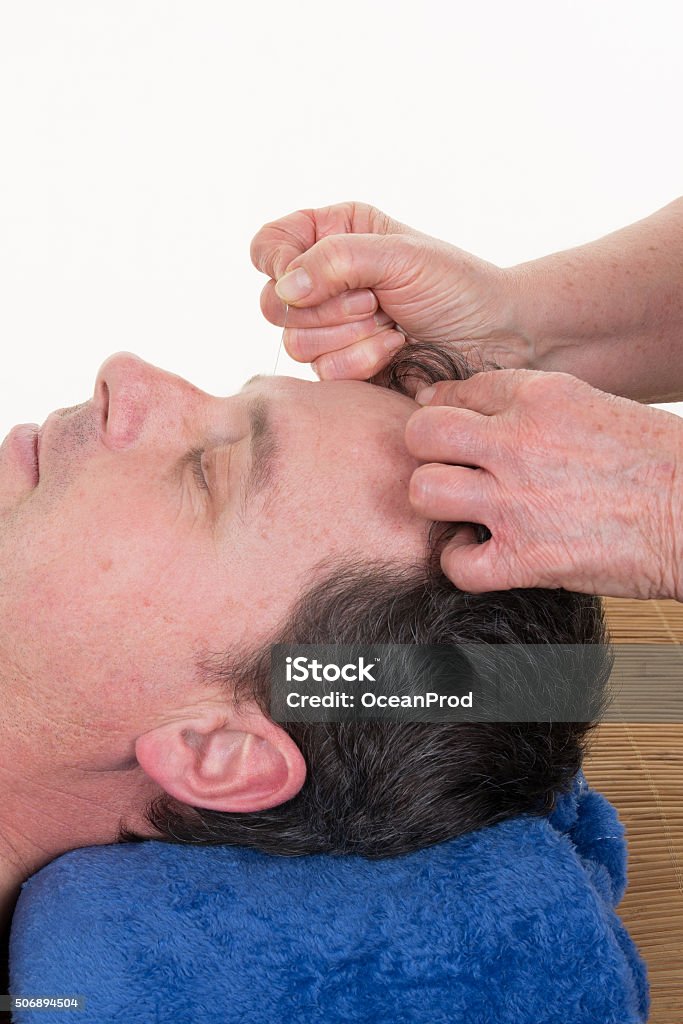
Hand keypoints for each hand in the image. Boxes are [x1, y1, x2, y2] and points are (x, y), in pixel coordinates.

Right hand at [250, 201, 525, 379]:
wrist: (495, 338)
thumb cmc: (456, 286)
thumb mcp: (399, 256)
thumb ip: (336, 261)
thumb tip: (285, 287)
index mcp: (333, 236)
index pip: (269, 245)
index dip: (278, 263)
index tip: (307, 274)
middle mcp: (325, 281)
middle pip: (274, 303)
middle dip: (327, 308)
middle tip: (374, 301)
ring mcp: (332, 328)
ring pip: (296, 343)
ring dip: (349, 337)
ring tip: (390, 325)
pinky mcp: (345, 368)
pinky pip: (323, 374)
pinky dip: (361, 362)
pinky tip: (395, 350)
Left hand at [405, 368, 682, 598]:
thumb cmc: (657, 461)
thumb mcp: (595, 407)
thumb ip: (534, 406)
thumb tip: (475, 405)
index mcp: (540, 398)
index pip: (460, 390)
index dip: (450, 412)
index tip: (456, 433)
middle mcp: (520, 444)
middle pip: (422, 432)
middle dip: (426, 451)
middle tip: (448, 468)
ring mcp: (519, 502)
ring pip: (425, 491)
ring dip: (436, 504)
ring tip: (460, 510)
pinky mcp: (528, 559)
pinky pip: (457, 565)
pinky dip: (461, 564)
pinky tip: (480, 553)